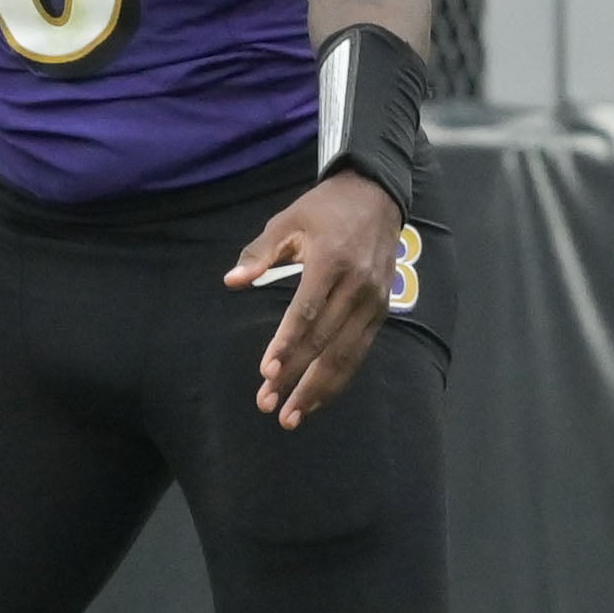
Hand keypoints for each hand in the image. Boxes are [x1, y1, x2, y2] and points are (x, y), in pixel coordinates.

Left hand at [228, 170, 403, 426]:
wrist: (377, 197)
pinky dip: (338, 379)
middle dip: (296, 377)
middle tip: (268, 404)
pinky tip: (317, 398)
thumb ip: (260, 253)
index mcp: (332, 261)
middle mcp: (358, 286)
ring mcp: (374, 302)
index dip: (287, 344)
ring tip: (291, 416)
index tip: (267, 372)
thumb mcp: (287, 220)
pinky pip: (359, 352)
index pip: (307, 311)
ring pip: (346, 355)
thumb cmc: (323, 210)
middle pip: (325, 341)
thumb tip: (231, 281)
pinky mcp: (382, 312)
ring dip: (318, 389)